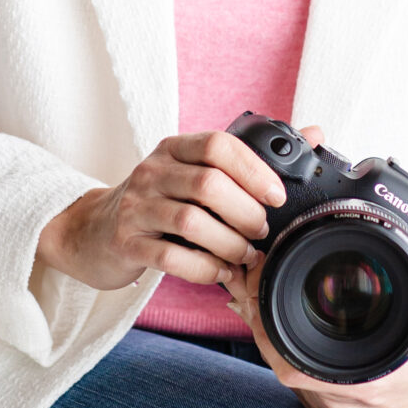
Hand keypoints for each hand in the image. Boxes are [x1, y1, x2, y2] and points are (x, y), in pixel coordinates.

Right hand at [35, 129, 287, 294]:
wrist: (92, 231)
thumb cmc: (156, 201)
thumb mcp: (192, 171)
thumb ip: (248, 158)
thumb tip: (315, 133)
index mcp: (174, 148)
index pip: (217, 145)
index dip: (254, 171)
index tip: (277, 197)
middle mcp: (152, 171)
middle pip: (208, 185)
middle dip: (246, 213)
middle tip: (262, 233)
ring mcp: (135, 207)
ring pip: (192, 222)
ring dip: (229, 245)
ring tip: (245, 257)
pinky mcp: (126, 243)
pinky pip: (171, 258)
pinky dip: (204, 270)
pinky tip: (218, 274)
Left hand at [230, 218, 407, 407]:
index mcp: (366, 382)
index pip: (294, 363)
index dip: (266, 328)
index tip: (258, 288)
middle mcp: (341, 401)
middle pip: (278, 360)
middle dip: (258, 317)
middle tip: (249, 276)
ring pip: (282, 367)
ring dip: (266, 330)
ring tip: (255, 289)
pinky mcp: (329, 407)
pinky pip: (294, 375)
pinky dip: (281, 345)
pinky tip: (274, 318)